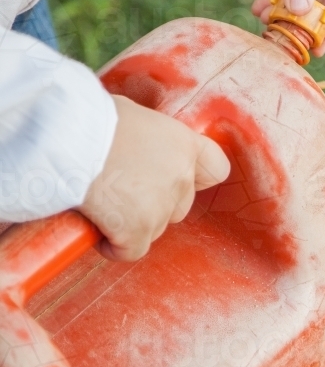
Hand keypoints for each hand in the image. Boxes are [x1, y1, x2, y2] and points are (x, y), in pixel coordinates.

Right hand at [78, 95, 229, 260]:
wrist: (66, 141)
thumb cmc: (89, 120)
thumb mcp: (131, 115)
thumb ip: (147, 136)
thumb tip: (136, 142)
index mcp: (183, 144)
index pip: (215, 168)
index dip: (198, 178)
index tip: (177, 179)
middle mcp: (181, 176)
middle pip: (180, 205)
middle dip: (154, 204)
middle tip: (123, 191)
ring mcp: (162, 206)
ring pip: (155, 228)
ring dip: (132, 223)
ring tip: (104, 204)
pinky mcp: (138, 231)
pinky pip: (131, 250)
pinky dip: (114, 246)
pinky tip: (97, 229)